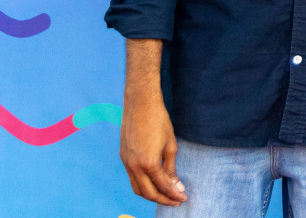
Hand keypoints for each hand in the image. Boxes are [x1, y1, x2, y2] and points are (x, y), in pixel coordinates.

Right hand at [120, 91, 186, 205]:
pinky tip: (153, 183)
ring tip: (165, 195)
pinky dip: (143, 185)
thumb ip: (171, 168)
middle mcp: (134, 166)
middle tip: (176, 201)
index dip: (173, 195)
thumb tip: (176, 186)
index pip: (162, 186)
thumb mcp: (170, 145)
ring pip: (137, 188)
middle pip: (147, 193)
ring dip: (151, 195)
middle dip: (163, 199)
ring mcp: (126, 163)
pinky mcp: (123, 158)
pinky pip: (132, 178)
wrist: (140, 104)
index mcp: (148, 163)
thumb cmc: (159, 121)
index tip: (183, 198)